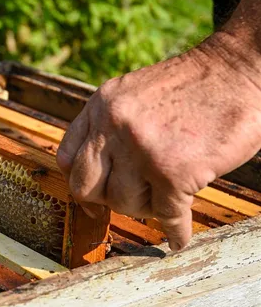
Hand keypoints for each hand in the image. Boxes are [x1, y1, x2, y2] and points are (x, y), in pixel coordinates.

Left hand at [57, 33, 260, 250]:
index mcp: (101, 106)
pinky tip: (180, 236)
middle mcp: (113, 127)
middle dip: (106, 200)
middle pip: (85, 186)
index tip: (91, 198)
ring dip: (146, 208)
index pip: (67, 157)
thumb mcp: (132, 94)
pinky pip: (166, 215)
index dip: (78, 182)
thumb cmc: (193, 85)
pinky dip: (176, 231)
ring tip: (166, 197)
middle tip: (130, 200)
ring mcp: (141, 149)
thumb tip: (99, 169)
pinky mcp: (173, 171)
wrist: (239, 69)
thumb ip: (110, 125)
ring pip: (123, 203)